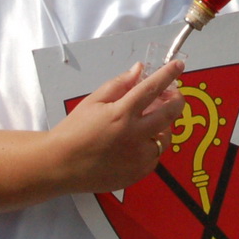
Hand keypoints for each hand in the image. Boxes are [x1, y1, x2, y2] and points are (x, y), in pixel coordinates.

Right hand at [49, 60, 185, 195]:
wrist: (60, 165)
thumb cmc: (74, 130)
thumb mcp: (93, 101)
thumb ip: (119, 84)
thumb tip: (139, 70)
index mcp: (122, 114)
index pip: (152, 88)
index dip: (168, 74)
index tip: (178, 65)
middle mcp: (134, 136)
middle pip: (170, 114)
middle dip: (177, 100)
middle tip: (174, 94)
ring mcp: (138, 158)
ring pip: (165, 137)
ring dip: (163, 125)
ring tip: (149, 120)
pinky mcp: (138, 174)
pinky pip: (155, 156)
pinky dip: (151, 146)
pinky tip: (138, 142)